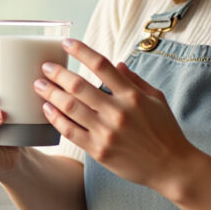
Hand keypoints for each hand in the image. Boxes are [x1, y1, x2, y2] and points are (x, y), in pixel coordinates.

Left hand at [33, 38, 197, 192]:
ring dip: (51, 94)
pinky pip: (71, 132)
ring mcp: (107, 132)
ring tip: (39, 85)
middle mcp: (118, 112)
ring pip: (70, 107)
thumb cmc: (165, 131)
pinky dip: (56, 118)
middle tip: (45, 66)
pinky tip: (47, 109)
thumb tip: (117, 64)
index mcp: (132, 95)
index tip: (66, 43)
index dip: (80, 51)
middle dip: (58, 73)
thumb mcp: (156, 99)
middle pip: (79, 86)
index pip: (101, 65)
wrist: (171, 167)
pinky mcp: (99, 151)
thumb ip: (135, 80)